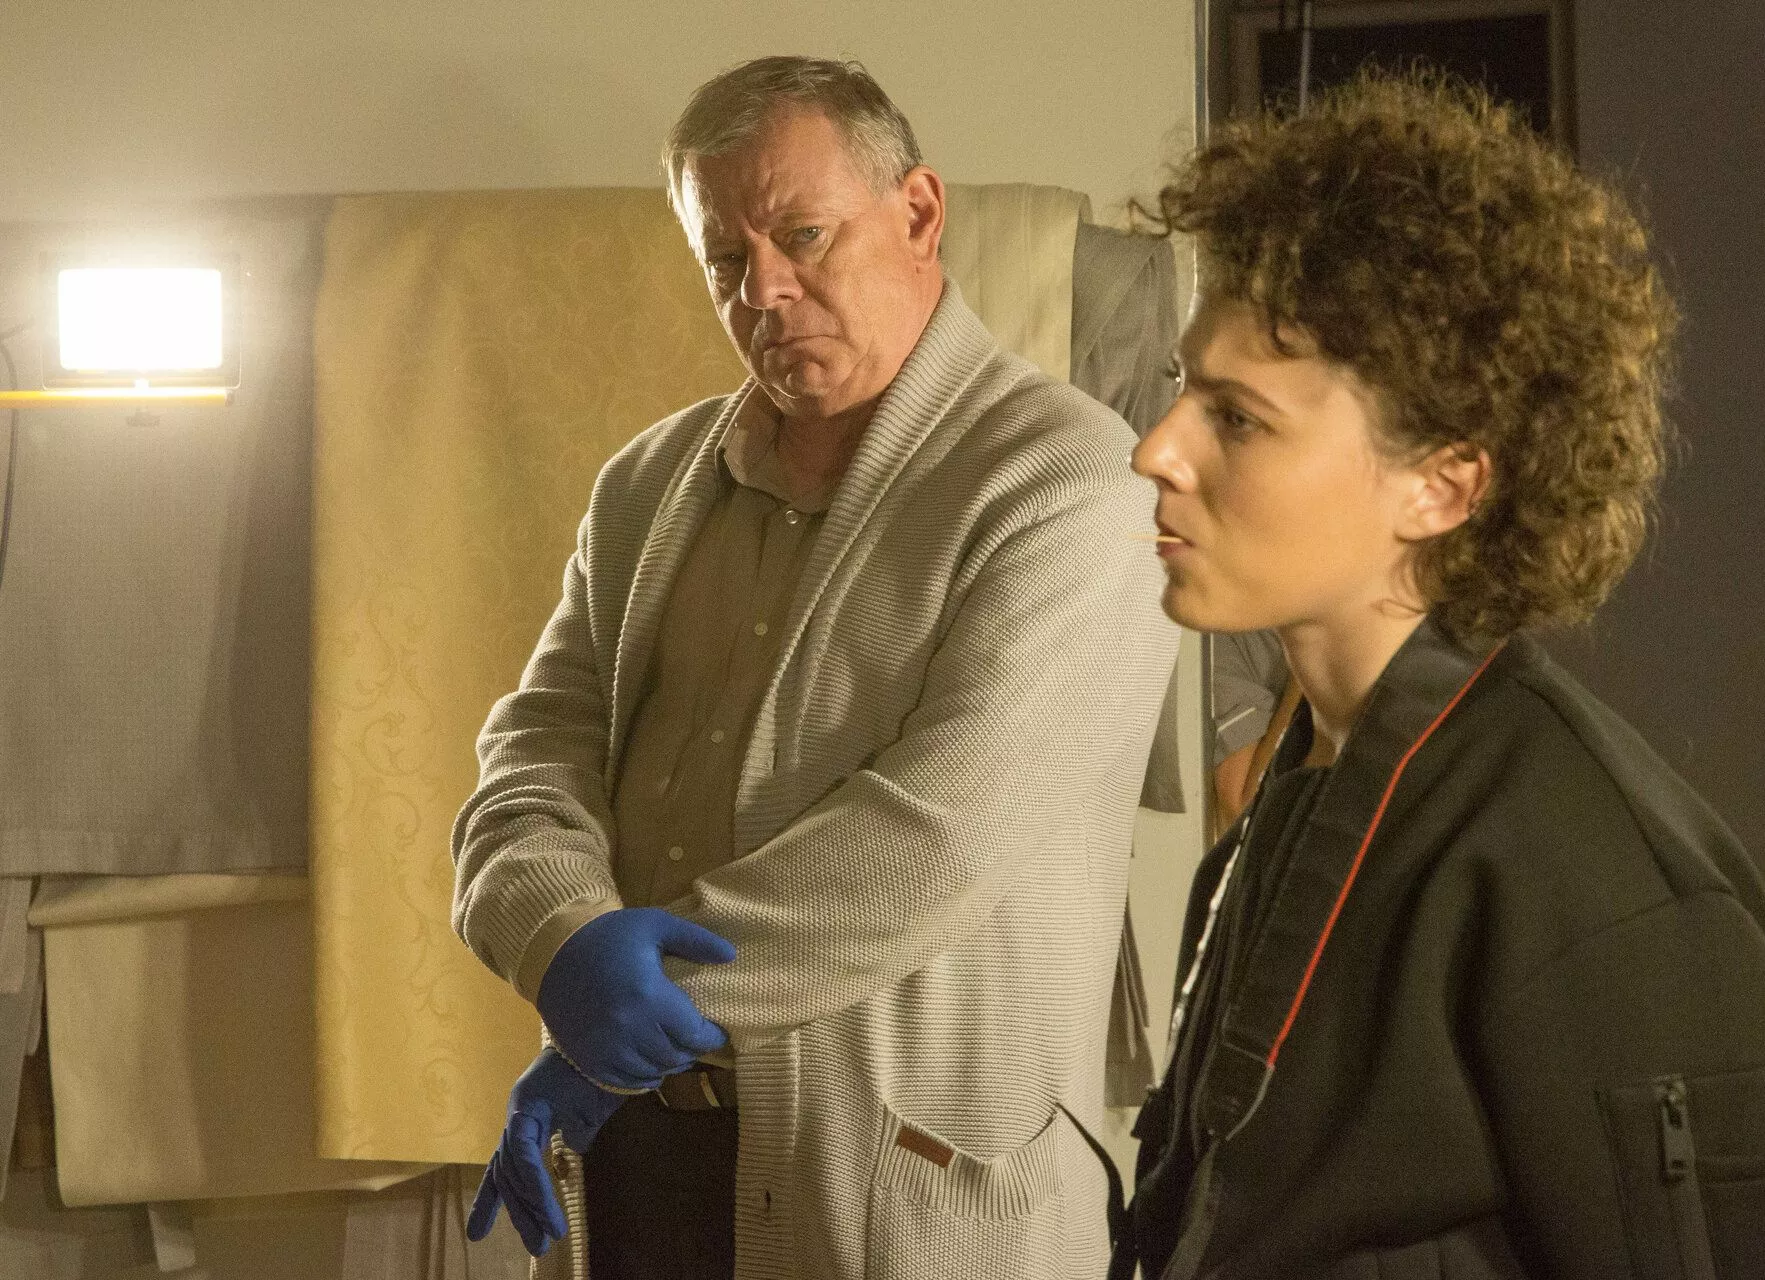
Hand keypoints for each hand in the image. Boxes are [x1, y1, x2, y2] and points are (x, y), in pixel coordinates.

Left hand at [466, 1048, 627, 1256]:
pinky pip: (525, 1151)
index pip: (505, 1163)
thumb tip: (574, 1150)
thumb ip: (578, 1133)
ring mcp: (520, 1107)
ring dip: (532, 1204)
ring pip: (514, 1167)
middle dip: (520, 1212)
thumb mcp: (591, 1112)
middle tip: (537, 1246)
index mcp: (529, 1115)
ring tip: (548, 1235)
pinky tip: (544, 1204)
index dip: (489, 1198)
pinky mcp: (529, 1104)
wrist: (612, 1038)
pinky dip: (534, 1180)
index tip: (477, 1233)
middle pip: (507, 1172)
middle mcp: (518, 1113)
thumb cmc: (603, 1070)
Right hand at [536, 906, 735, 1089]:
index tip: (717, 1031)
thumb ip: (696, 940)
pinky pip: (624, 1083)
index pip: (694, 1034)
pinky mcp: (588, 1059)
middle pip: (675, 1057)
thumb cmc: (610, 935)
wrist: (554, 951)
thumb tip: (731, 955)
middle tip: (696, 1040)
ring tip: (674, 1051)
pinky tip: (650, 1067)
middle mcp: (630, 1029)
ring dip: (669, 1065)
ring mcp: (607, 1048)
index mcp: (650, 997)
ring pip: (652, 1073)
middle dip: (691, 1050)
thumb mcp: (655, 924)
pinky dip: (643, 1079)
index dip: (712, 1037)